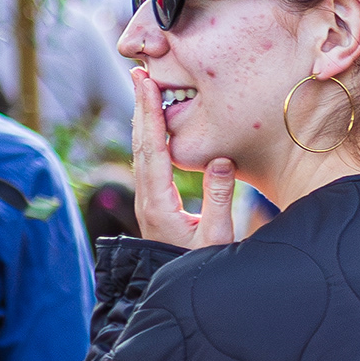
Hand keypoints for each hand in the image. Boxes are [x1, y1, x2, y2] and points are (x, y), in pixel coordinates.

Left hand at [131, 66, 235, 249]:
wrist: (175, 287)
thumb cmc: (199, 266)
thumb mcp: (217, 236)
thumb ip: (219, 198)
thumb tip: (221, 159)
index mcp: (158, 202)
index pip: (152, 148)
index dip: (149, 114)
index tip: (145, 84)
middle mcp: (147, 197)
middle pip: (141, 143)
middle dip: (141, 107)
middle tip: (138, 73)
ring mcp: (148, 200)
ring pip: (141, 151)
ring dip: (143, 119)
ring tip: (143, 89)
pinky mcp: (154, 203)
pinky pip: (148, 162)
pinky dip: (149, 136)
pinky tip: (154, 125)